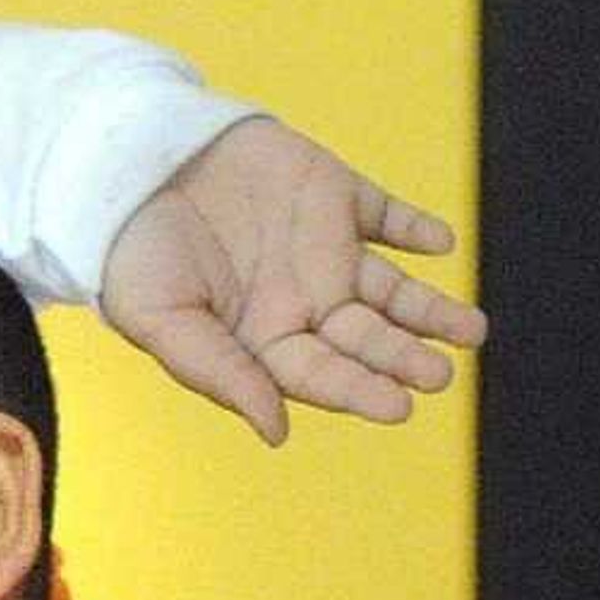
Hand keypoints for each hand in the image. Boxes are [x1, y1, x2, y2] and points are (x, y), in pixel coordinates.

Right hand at [99, 114, 490, 445]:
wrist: (129, 168)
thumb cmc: (132, 257)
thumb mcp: (162, 324)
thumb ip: (221, 375)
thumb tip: (277, 431)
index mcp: (260, 339)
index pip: (320, 374)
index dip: (359, 390)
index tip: (399, 407)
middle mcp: (298, 300)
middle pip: (364, 338)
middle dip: (404, 357)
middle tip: (440, 376)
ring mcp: (320, 248)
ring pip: (389, 287)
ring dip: (429, 310)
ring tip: (471, 332)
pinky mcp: (331, 193)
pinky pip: (385, 213)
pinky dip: (414, 227)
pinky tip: (439, 244)